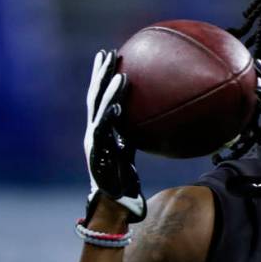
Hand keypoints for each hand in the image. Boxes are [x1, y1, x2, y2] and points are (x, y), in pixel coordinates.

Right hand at [83, 49, 145, 223]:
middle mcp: (93, 134)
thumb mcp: (132, 155)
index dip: (103, 77)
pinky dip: (110, 117)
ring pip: (97, 111)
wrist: (111, 208)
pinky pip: (104, 133)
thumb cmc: (125, 186)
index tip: (110, 56)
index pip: (100, 98)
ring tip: (119, 73)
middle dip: (100, 74)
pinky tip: (119, 105)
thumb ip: (140, 136)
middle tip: (108, 53)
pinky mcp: (96, 156)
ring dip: (107, 91)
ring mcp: (93, 144)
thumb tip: (167, 122)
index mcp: (100, 132)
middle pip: (94, 97)